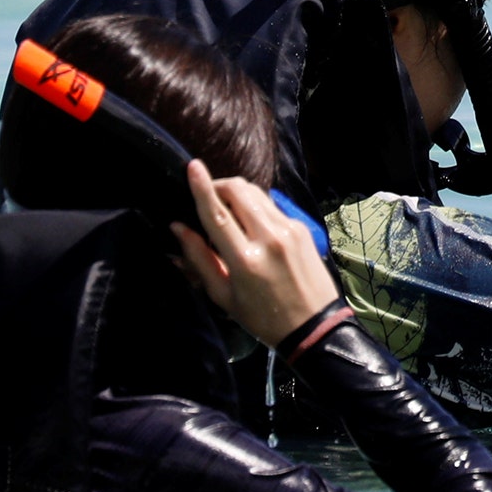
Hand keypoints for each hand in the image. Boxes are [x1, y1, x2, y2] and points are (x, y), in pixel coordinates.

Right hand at [171, 160, 339, 348]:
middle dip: (220, 185)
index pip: (218, 214)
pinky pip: (272, 206)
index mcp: (245, 259)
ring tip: (228, 209)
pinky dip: (256, 206)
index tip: (192, 166)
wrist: (314, 325)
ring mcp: (290, 230)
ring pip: (257, 194)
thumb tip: (177, 227)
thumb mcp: (224, 296)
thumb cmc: (262, 317)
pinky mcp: (302, 228)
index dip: (202, 188)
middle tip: (209, 196)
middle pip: (239, 192)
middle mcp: (269, 238)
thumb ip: (200, 259)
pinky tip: (252, 223)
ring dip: (238, 193)